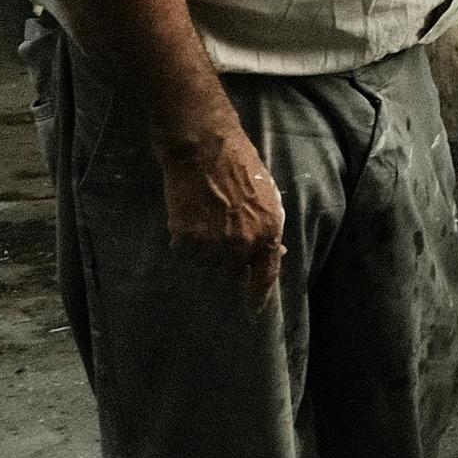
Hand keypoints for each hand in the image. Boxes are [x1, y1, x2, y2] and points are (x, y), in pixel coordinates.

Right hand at [159, 127, 286, 308]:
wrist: (204, 146)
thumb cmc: (239, 164)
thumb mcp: (267, 195)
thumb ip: (268, 227)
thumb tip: (273, 253)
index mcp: (269, 230)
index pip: (265, 274)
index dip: (258, 294)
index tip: (254, 311)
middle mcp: (243, 243)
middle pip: (231, 269)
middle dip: (225, 253)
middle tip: (219, 225)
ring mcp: (214, 243)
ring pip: (206, 262)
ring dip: (203, 246)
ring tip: (204, 214)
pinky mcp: (187, 239)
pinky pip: (184, 252)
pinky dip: (184, 238)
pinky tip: (189, 214)